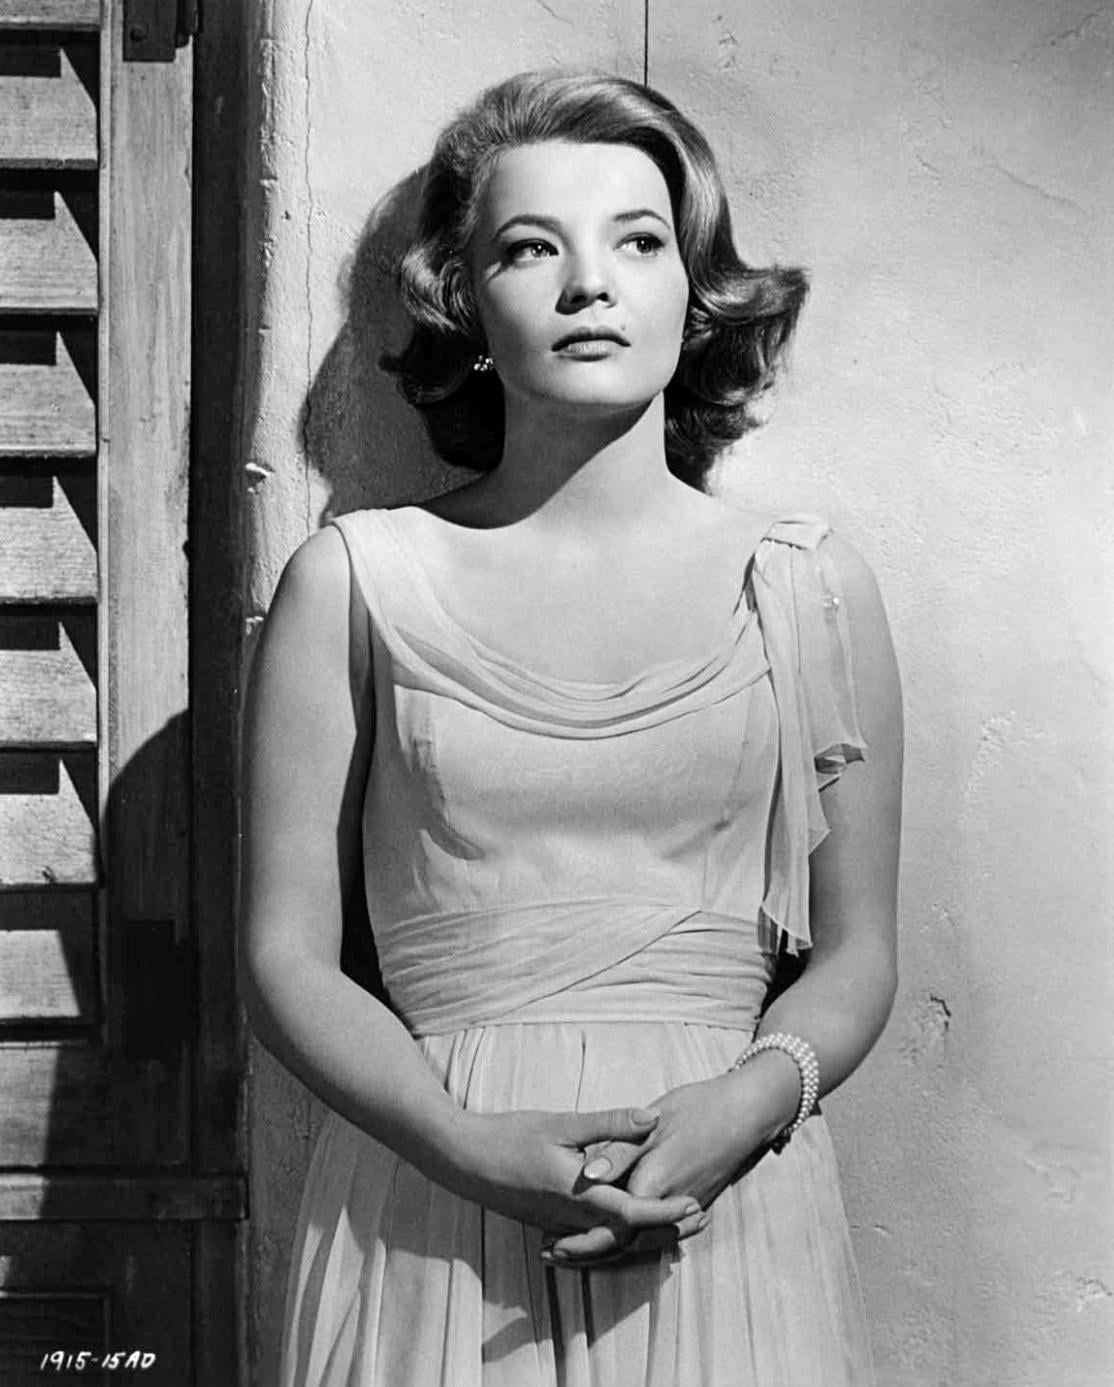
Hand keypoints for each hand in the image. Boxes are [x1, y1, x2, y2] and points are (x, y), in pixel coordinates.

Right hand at [445, 1106, 703, 1244]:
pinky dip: (618, 1233)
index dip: (667, 1211)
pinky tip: (628, 1222)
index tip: (695, 1205)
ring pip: (612, 1239)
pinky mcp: (548, 1222)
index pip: (634, 1213)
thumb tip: (653, 1117)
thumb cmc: (509, 1136)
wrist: (461, 1159)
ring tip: (675, 1222)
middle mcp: (572, 1218)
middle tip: (700, 1217)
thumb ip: (610, 1123)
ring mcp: (559, 1225)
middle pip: (630, 1235)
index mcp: (579, 1195)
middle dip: (666, 1228)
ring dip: (646, 1232)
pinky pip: (592, 1237)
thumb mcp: (562, 1123)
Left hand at [545, 1054, 799, 1267]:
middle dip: (587, 1251)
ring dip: (607, 1247)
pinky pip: (657, 1230)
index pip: (612, 1227)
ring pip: (641, 1241)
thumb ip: (618, 1150)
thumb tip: (586, 1176)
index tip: (549, 1244)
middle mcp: (669, 1206)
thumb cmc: (698, 1109)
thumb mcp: (654, 1121)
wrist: (747, 1112)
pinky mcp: (692, 1203)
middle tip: (551, 1254)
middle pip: (624, 1242)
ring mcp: (684, 1208)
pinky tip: (613, 1231)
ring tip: (572, 1248)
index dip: (580, 1240)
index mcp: (654, 1185)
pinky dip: (632, 1236)